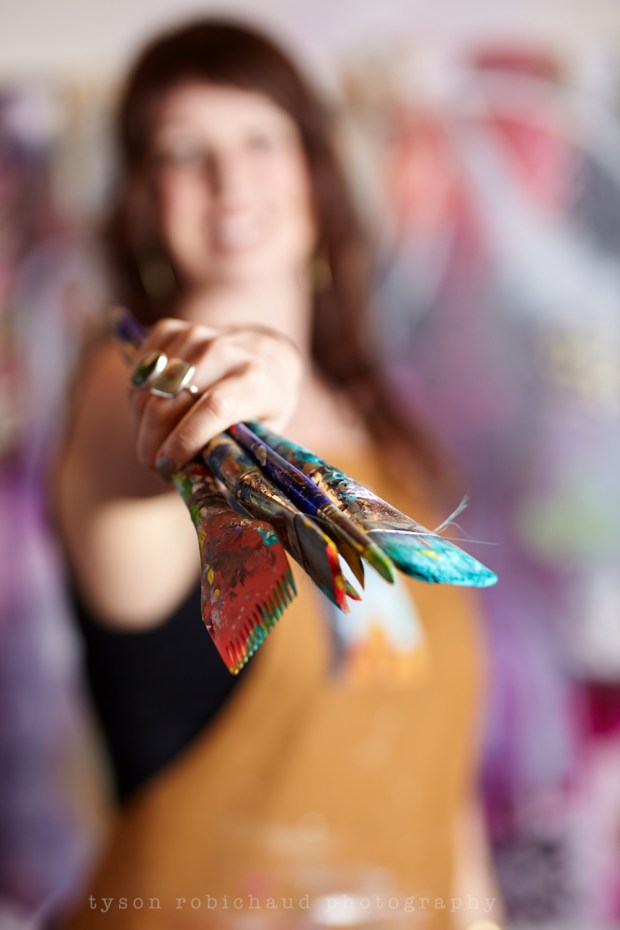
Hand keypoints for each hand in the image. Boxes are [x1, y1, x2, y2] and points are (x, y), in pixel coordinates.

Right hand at [129, 318, 302, 476]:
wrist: (267, 352)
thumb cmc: (266, 402)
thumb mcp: (266, 431)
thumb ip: (234, 450)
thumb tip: (194, 478)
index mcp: (257, 380)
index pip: (214, 408)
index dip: (184, 440)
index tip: (166, 467)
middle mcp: (227, 352)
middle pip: (171, 400)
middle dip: (153, 442)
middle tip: (154, 466)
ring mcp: (197, 335)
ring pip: (148, 387)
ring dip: (141, 423)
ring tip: (154, 442)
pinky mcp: (174, 329)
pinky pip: (140, 369)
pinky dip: (137, 397)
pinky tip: (151, 412)